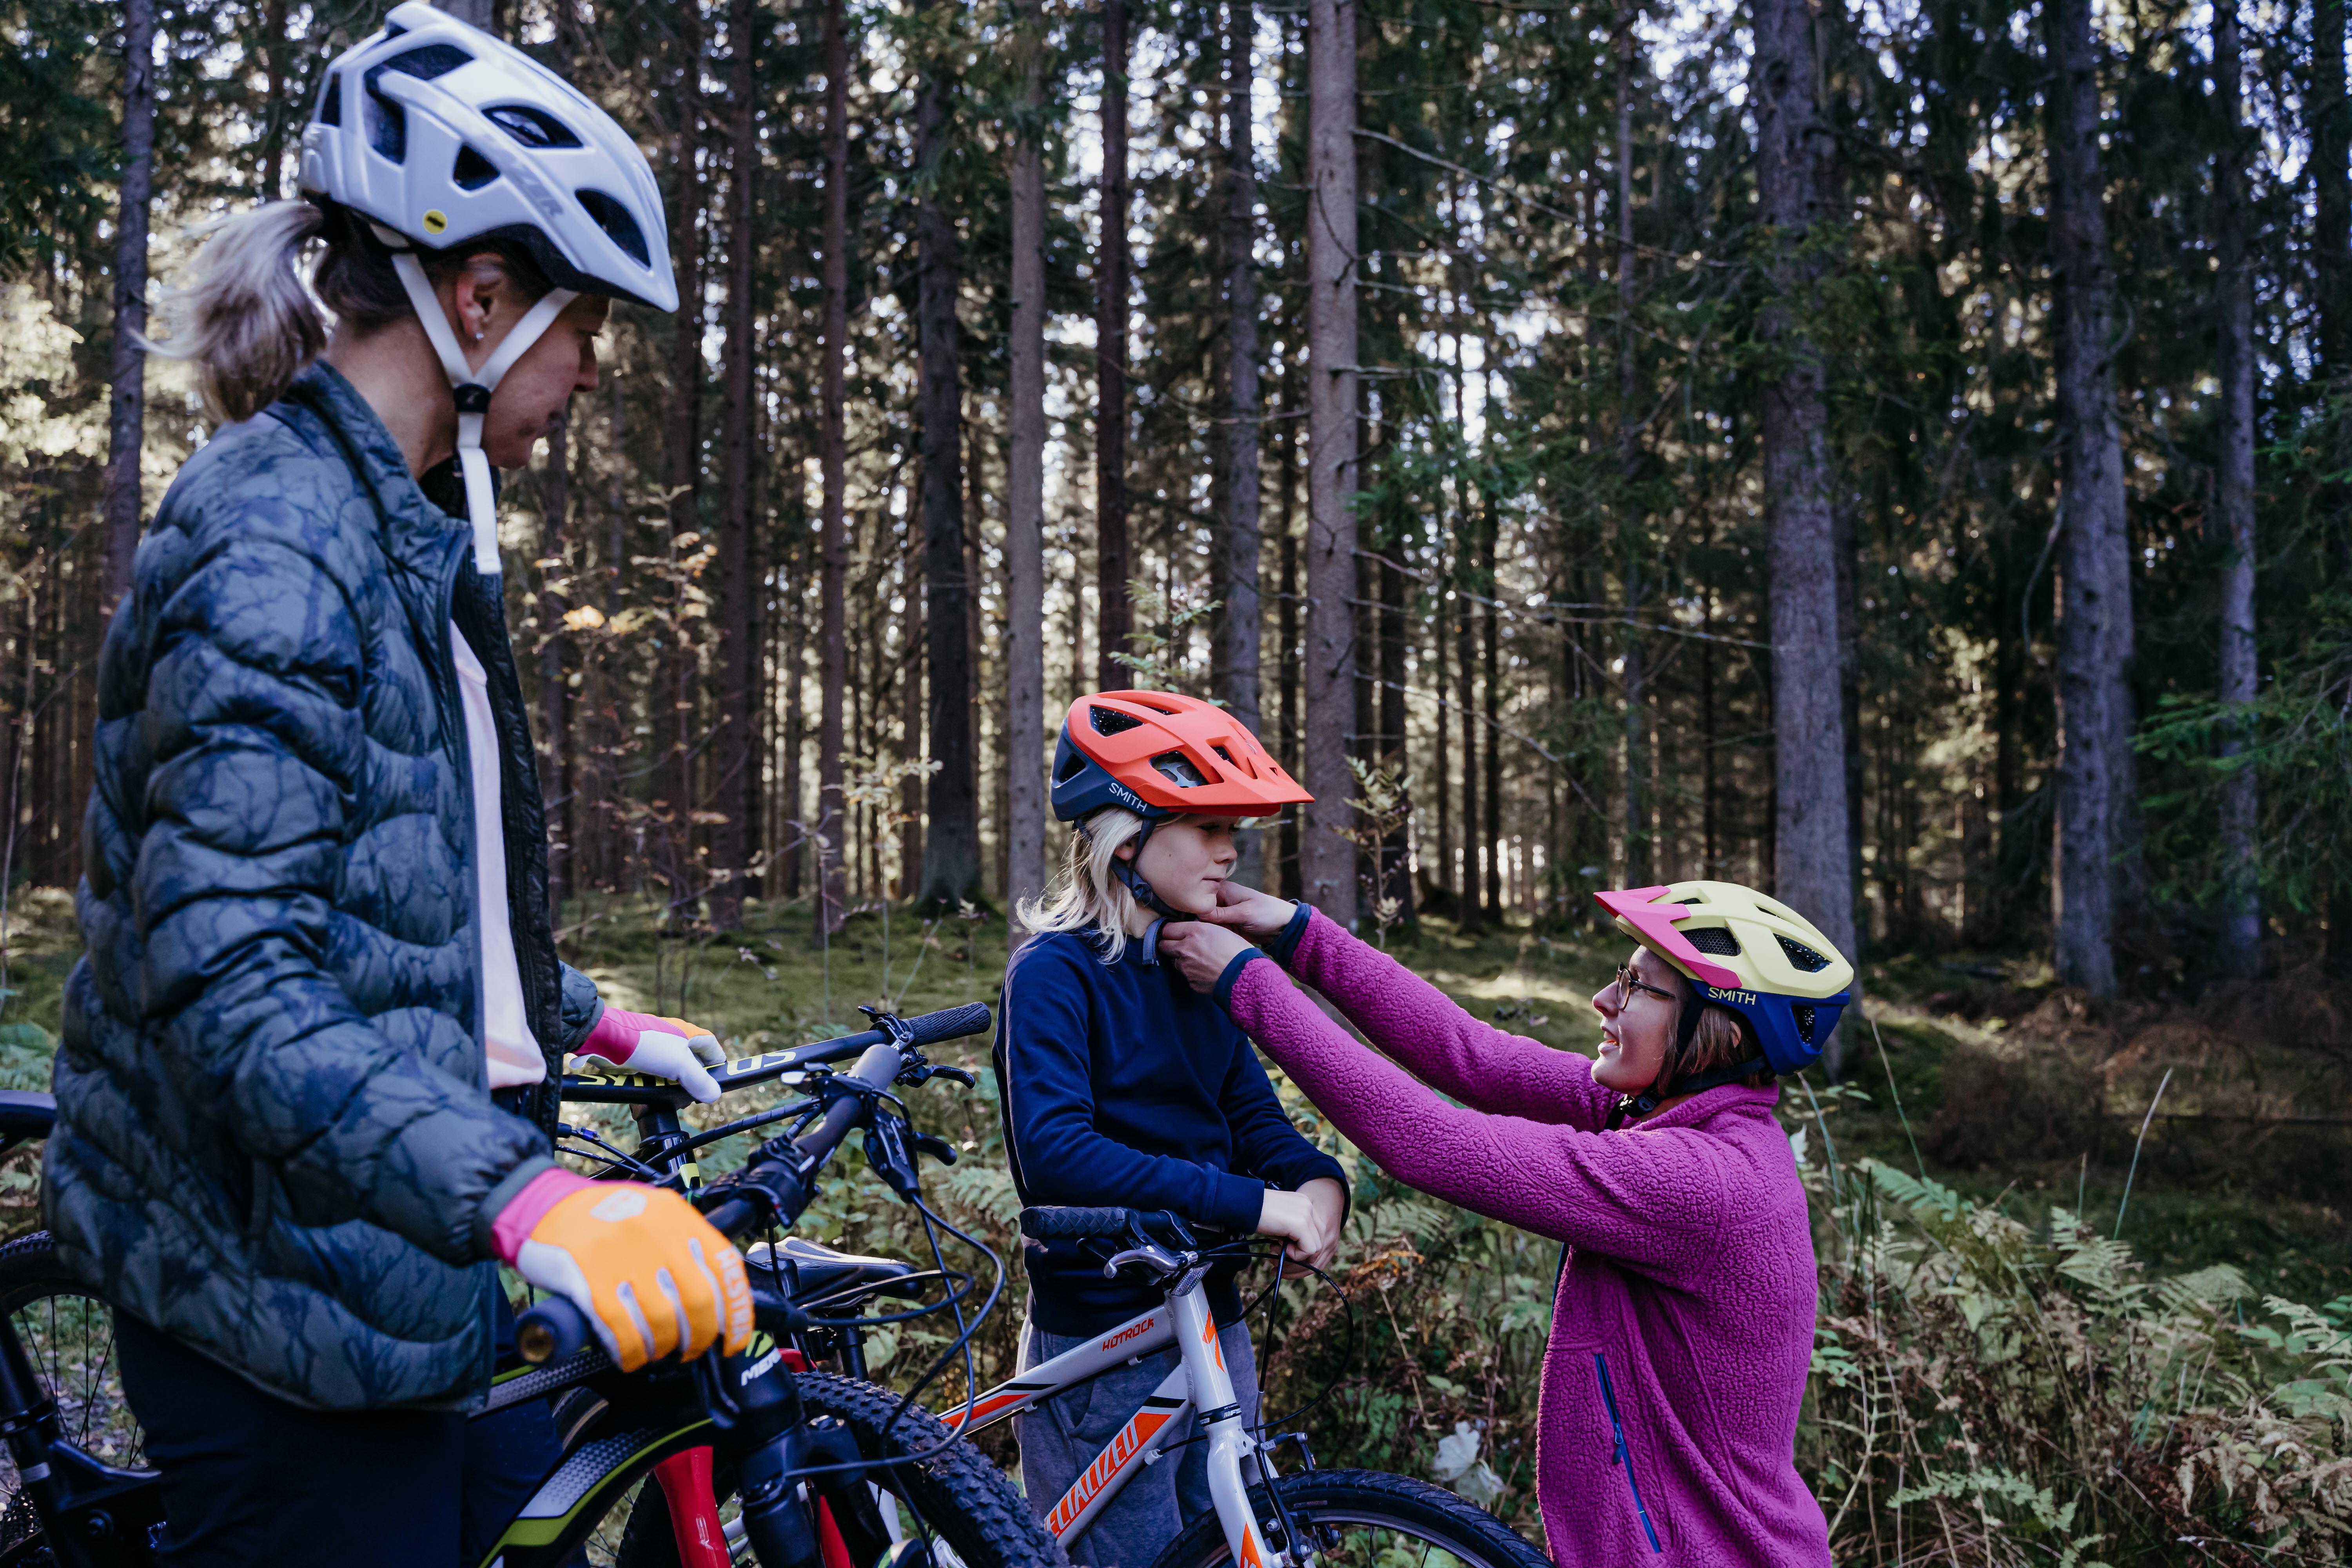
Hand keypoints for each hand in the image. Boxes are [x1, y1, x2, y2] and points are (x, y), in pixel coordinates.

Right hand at [493, 1169, 752, 1371]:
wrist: (539, 1206)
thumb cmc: (597, 1216)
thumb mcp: (650, 1213)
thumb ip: (681, 1243)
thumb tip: (713, 1295)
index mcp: (675, 1215)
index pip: (725, 1268)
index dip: (736, 1312)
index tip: (732, 1339)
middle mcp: (654, 1233)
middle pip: (699, 1301)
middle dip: (699, 1337)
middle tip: (690, 1349)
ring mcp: (621, 1257)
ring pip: (662, 1321)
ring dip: (663, 1347)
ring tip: (656, 1351)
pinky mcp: (588, 1281)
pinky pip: (622, 1330)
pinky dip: (631, 1352)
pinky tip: (630, 1357)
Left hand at [576, 1006, 727, 1102]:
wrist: (607, 1039)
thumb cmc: (646, 1044)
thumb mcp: (680, 1065)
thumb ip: (699, 1081)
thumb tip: (714, 1094)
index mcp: (687, 1033)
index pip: (711, 1046)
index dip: (717, 1063)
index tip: (717, 1079)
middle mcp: (672, 1037)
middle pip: (691, 1060)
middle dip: (693, 1079)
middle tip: (693, 1094)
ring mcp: (655, 1047)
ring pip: (671, 1069)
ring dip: (673, 1084)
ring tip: (671, 1097)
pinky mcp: (639, 1056)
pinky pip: (653, 1073)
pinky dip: (655, 1083)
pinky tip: (651, 1092)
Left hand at [1155, 920, 1258, 994]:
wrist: (1245, 976)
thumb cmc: (1238, 951)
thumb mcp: (1220, 930)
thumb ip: (1201, 929)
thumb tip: (1191, 931)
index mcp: (1194, 931)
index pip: (1168, 929)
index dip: (1171, 930)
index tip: (1175, 932)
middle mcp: (1185, 948)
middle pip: (1164, 945)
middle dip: (1169, 944)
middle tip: (1180, 945)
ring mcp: (1186, 967)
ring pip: (1175, 961)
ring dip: (1182, 960)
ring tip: (1199, 960)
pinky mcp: (1190, 981)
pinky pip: (1186, 975)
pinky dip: (1193, 973)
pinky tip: (1206, 971)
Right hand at [1199, 881, 1297, 941]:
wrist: (1282, 926)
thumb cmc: (1267, 913)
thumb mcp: (1244, 913)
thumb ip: (1221, 914)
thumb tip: (1198, 913)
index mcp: (1223, 890)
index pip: (1200, 896)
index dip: (1193, 907)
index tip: (1187, 919)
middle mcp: (1220, 900)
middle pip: (1199, 909)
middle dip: (1196, 919)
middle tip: (1192, 931)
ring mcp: (1223, 913)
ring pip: (1204, 920)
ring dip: (1203, 928)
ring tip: (1198, 936)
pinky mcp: (1226, 925)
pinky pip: (1212, 929)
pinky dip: (1210, 933)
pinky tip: (1207, 939)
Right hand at [1257, 1176, 1346, 1272]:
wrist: (1242, 1203)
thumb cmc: (1255, 1212)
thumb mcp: (1280, 1219)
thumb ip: (1292, 1229)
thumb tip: (1299, 1248)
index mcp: (1304, 1203)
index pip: (1315, 1231)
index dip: (1302, 1246)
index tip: (1283, 1249)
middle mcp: (1309, 1206)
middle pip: (1318, 1240)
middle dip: (1302, 1254)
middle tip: (1279, 1254)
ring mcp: (1306, 1214)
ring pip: (1316, 1247)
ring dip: (1297, 1255)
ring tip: (1276, 1249)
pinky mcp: (1301, 1224)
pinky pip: (1309, 1250)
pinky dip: (1295, 1255)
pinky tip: (1278, 1248)